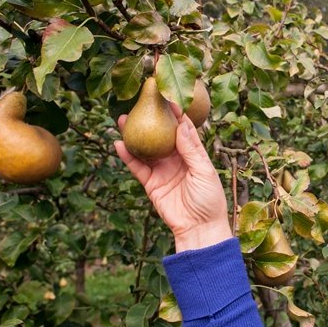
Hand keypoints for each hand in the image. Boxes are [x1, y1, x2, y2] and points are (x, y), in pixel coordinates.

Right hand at [114, 105, 231, 252]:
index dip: (176, 114)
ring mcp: (163, 171)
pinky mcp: (151, 184)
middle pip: (160, 136)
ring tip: (122, 119)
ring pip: (145, 149)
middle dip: (150, 120)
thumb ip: (191, 149)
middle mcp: (177, 160)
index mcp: (193, 154)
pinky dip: (127, 156)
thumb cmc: (209, 200)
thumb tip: (181, 125)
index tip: (167, 97)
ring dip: (134, 135)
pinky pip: (137, 167)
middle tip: (139, 103)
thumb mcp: (204, 171)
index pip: (183, 130)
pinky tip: (118, 144)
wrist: (199, 229)